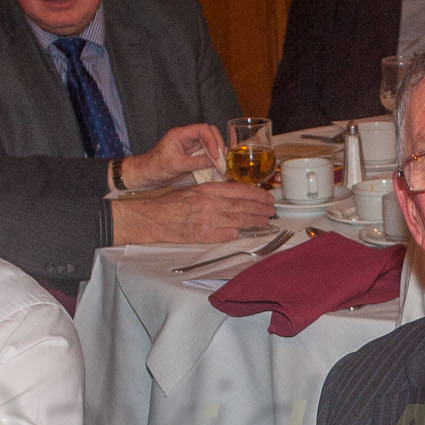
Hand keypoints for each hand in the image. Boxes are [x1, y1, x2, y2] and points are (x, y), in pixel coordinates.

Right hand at [111, 180, 273, 245]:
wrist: (153, 217)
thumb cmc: (171, 203)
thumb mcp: (194, 189)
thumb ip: (214, 192)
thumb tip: (235, 196)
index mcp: (208, 189)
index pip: (240, 190)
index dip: (257, 194)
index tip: (267, 197)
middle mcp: (211, 203)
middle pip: (243, 206)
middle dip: (261, 209)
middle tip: (271, 210)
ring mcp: (208, 220)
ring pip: (240, 220)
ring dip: (255, 221)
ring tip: (265, 221)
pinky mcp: (204, 235)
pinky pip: (227, 234)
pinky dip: (237, 233)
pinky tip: (244, 232)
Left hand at [122, 123, 226, 188]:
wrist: (145, 175)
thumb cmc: (155, 167)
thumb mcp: (176, 165)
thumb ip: (196, 162)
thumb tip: (214, 161)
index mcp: (181, 134)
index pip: (203, 129)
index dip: (212, 141)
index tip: (215, 155)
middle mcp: (186, 138)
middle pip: (209, 133)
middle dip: (217, 145)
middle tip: (221, 159)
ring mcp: (189, 146)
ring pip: (209, 144)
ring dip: (216, 153)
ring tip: (220, 165)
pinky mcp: (191, 156)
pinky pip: (205, 154)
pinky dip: (212, 160)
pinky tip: (215, 168)